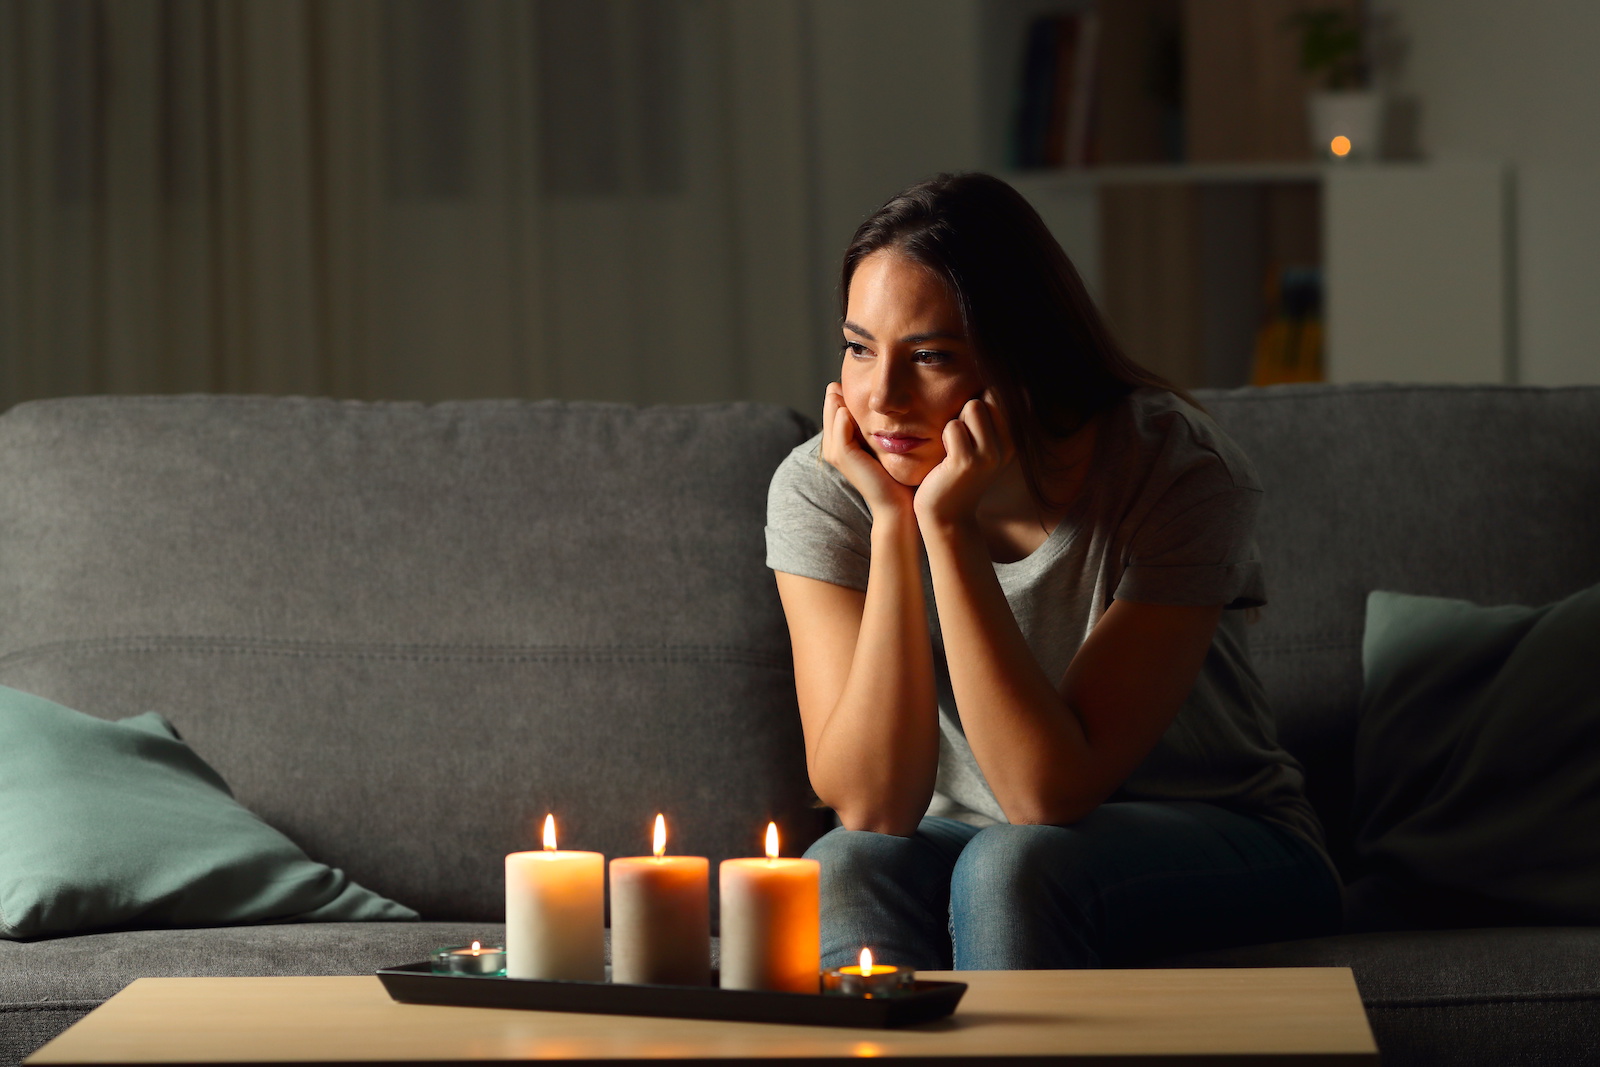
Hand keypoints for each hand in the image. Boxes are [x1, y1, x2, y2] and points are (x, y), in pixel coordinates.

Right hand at [820, 383, 914, 518]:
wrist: (900, 503)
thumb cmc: (898, 475)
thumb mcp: (888, 444)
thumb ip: (883, 426)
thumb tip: (891, 401)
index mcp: (846, 443)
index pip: (838, 410)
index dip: (843, 394)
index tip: (856, 376)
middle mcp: (837, 448)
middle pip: (831, 411)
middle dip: (835, 394)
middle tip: (842, 377)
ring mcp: (838, 453)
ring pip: (832, 418)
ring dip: (834, 402)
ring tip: (839, 385)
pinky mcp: (845, 458)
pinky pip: (839, 431)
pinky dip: (841, 418)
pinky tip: (847, 406)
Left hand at [914, 390, 1013, 531]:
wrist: (945, 514)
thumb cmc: (954, 471)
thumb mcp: (977, 442)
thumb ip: (985, 414)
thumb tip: (991, 374)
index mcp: (1013, 439)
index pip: (1002, 394)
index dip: (983, 398)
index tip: (971, 426)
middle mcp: (1008, 446)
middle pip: (985, 398)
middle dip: (965, 412)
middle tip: (959, 441)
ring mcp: (990, 454)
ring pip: (972, 406)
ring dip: (954, 423)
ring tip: (953, 448)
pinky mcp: (968, 462)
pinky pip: (953, 426)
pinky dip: (944, 437)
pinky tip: (946, 458)